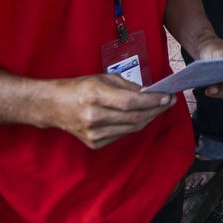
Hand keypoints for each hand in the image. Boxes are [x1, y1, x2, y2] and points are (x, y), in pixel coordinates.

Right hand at [50, 73, 176, 149]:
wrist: (54, 106)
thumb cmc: (80, 88)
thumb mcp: (104, 78)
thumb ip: (128, 87)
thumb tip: (151, 93)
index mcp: (95, 96)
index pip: (132, 102)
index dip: (152, 101)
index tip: (168, 96)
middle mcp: (94, 117)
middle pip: (135, 117)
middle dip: (156, 110)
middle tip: (168, 102)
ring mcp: (94, 134)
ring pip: (132, 128)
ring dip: (149, 118)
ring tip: (158, 108)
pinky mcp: (94, 143)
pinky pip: (123, 134)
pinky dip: (134, 125)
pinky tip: (141, 116)